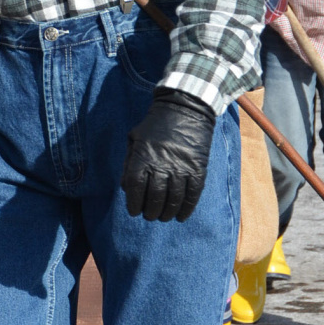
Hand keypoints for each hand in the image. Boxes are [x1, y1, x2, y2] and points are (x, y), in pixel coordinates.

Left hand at [121, 87, 215, 222]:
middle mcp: (162, 163)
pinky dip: (187, 209)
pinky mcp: (198, 168)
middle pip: (154, 197)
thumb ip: (129, 162)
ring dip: (167, 213)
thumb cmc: (156, 125)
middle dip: (150, 211)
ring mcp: (181, 167)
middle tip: (149, 216)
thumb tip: (125, 188)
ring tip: (163, 217)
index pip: (135, 186)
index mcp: (144, 155)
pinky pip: (192, 195)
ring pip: (174, 199)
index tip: (134, 211)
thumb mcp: (135, 138)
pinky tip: (181, 216)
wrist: (185, 108)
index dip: (133, 203)